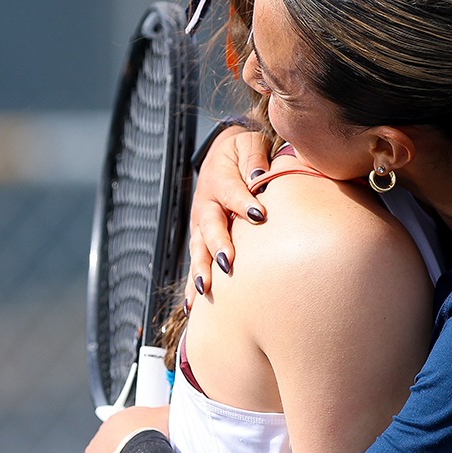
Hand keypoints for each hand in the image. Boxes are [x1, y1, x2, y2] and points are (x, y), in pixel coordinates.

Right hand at [187, 127, 270, 300]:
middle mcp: (206, 204)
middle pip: (210, 226)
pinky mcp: (201, 238)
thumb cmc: (244, 152)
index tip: (258, 214)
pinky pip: (196, 262)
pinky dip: (192, 284)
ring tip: (206, 289)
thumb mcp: (250, 144)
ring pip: (198, 248)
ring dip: (201, 268)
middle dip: (218, 244)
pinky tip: (193, 308)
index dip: (244, 202)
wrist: (223, 155)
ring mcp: (201, 223)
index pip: (233, 192)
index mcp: (220, 179)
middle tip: (227, 262)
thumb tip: (260, 178)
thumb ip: (255, 159)